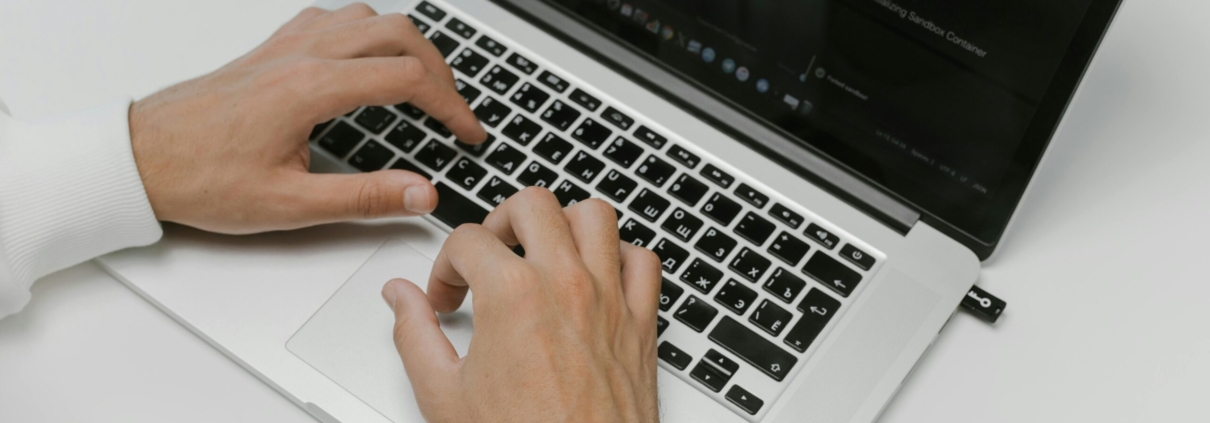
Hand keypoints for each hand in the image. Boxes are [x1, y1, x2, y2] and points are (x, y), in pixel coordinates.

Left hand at [129, 4, 486, 233]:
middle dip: (440, 70)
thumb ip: (364, 197)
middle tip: (455, 109)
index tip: (468, 132)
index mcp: (312, 88)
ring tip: (424, 83)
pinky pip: (333, 18)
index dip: (451, 106)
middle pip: (399, 34)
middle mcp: (302, 55)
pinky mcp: (271, 49)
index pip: (409, 78)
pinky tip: (367, 60)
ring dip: (407, 44)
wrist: (140, 157)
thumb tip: (421, 193)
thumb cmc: (202, 178)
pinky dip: (367, 33)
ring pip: (369, 18)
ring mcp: (286, 45)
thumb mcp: (289, 204)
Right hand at [382, 189, 662, 422]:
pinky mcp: (641, 323)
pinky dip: (620, 257)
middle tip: (489, 258)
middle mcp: (566, 285)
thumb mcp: (443, 395)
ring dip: (564, 224)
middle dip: (501, 222)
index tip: (447, 297)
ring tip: (541, 252)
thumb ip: (414, 334)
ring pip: (595, 216)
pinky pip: (643, 261)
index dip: (445, 266)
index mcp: (513, 295)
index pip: (467, 239)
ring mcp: (609, 299)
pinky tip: (596, 277)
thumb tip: (400, 297)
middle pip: (533, 204)